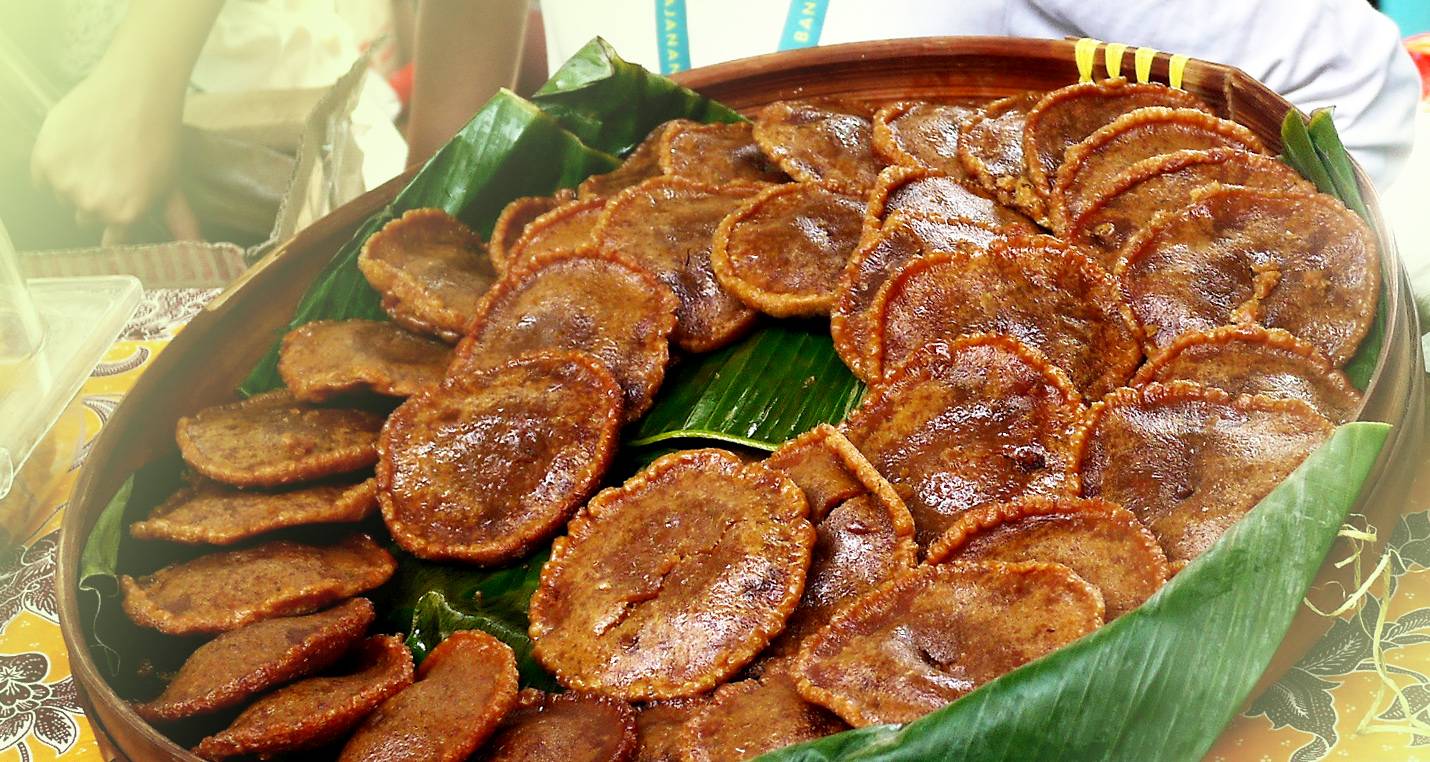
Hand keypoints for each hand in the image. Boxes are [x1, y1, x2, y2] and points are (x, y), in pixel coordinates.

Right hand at [30, 54, 186, 239]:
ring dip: (74, 181)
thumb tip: (196, 244)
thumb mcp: (172, 183)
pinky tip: (75, 146)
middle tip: (111, 169)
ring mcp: (67, 184)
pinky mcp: (45, 160)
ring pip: (63, 196)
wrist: (136, 91)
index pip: (111, 236)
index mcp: (125, 215)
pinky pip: (41, 177)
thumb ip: (179, 220)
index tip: (117, 199)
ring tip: (96, 153)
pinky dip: (53, 164)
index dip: (115, 215)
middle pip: (86, 216)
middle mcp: (94, 206)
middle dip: (96, 198)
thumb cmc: (158, 137)